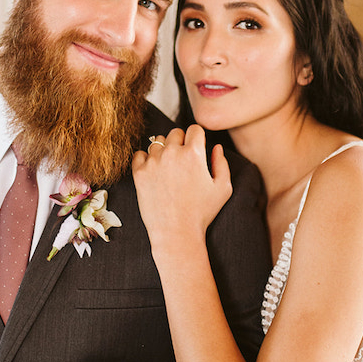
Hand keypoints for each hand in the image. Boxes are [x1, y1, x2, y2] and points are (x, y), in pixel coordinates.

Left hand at [132, 126, 231, 249]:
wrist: (176, 233)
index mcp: (194, 154)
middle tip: (183, 158)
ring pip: (157, 142)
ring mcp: (153, 163)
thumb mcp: (223, 188)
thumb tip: (215, 147)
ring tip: (168, 166)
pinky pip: (139, 154)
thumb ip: (222, 163)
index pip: (194, 128)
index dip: (197, 136)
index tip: (196, 146)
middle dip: (180, 141)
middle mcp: (172, 154)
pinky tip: (154, 170)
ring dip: (163, 149)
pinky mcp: (139, 173)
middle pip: (174, 133)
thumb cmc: (202, 213)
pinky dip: (145, 159)